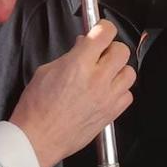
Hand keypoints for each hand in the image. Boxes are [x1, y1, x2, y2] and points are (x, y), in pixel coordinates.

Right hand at [9, 20, 134, 166]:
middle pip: (122, 51)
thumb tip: (83, 46)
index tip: (100, 30)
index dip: (103, 28)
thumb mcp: (46, 71)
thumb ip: (70, 56)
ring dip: (118, 70)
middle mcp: (98, 79)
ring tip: (104, 74)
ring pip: (130, 72)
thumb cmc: (36, 107)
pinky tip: (106, 92)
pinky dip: (119, 91)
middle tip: (100, 54)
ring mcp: (108, 97)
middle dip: (111, 48)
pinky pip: (128, 95)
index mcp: (79, 64)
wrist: (38, 138)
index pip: (105, 33)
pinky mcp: (112, 113)